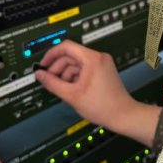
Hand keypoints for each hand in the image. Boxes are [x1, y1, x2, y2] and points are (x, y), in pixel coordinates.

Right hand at [35, 40, 161, 146]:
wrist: (122, 115)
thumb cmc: (103, 106)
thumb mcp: (71, 95)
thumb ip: (52, 83)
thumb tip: (40, 75)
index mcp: (92, 58)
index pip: (66, 47)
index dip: (51, 55)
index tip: (43, 65)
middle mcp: (98, 58)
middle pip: (70, 56)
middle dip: (57, 68)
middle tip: (49, 81)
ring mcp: (101, 64)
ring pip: (76, 64)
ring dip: (65, 75)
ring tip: (62, 89)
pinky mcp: (102, 71)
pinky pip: (83, 70)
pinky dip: (74, 78)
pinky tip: (71, 90)